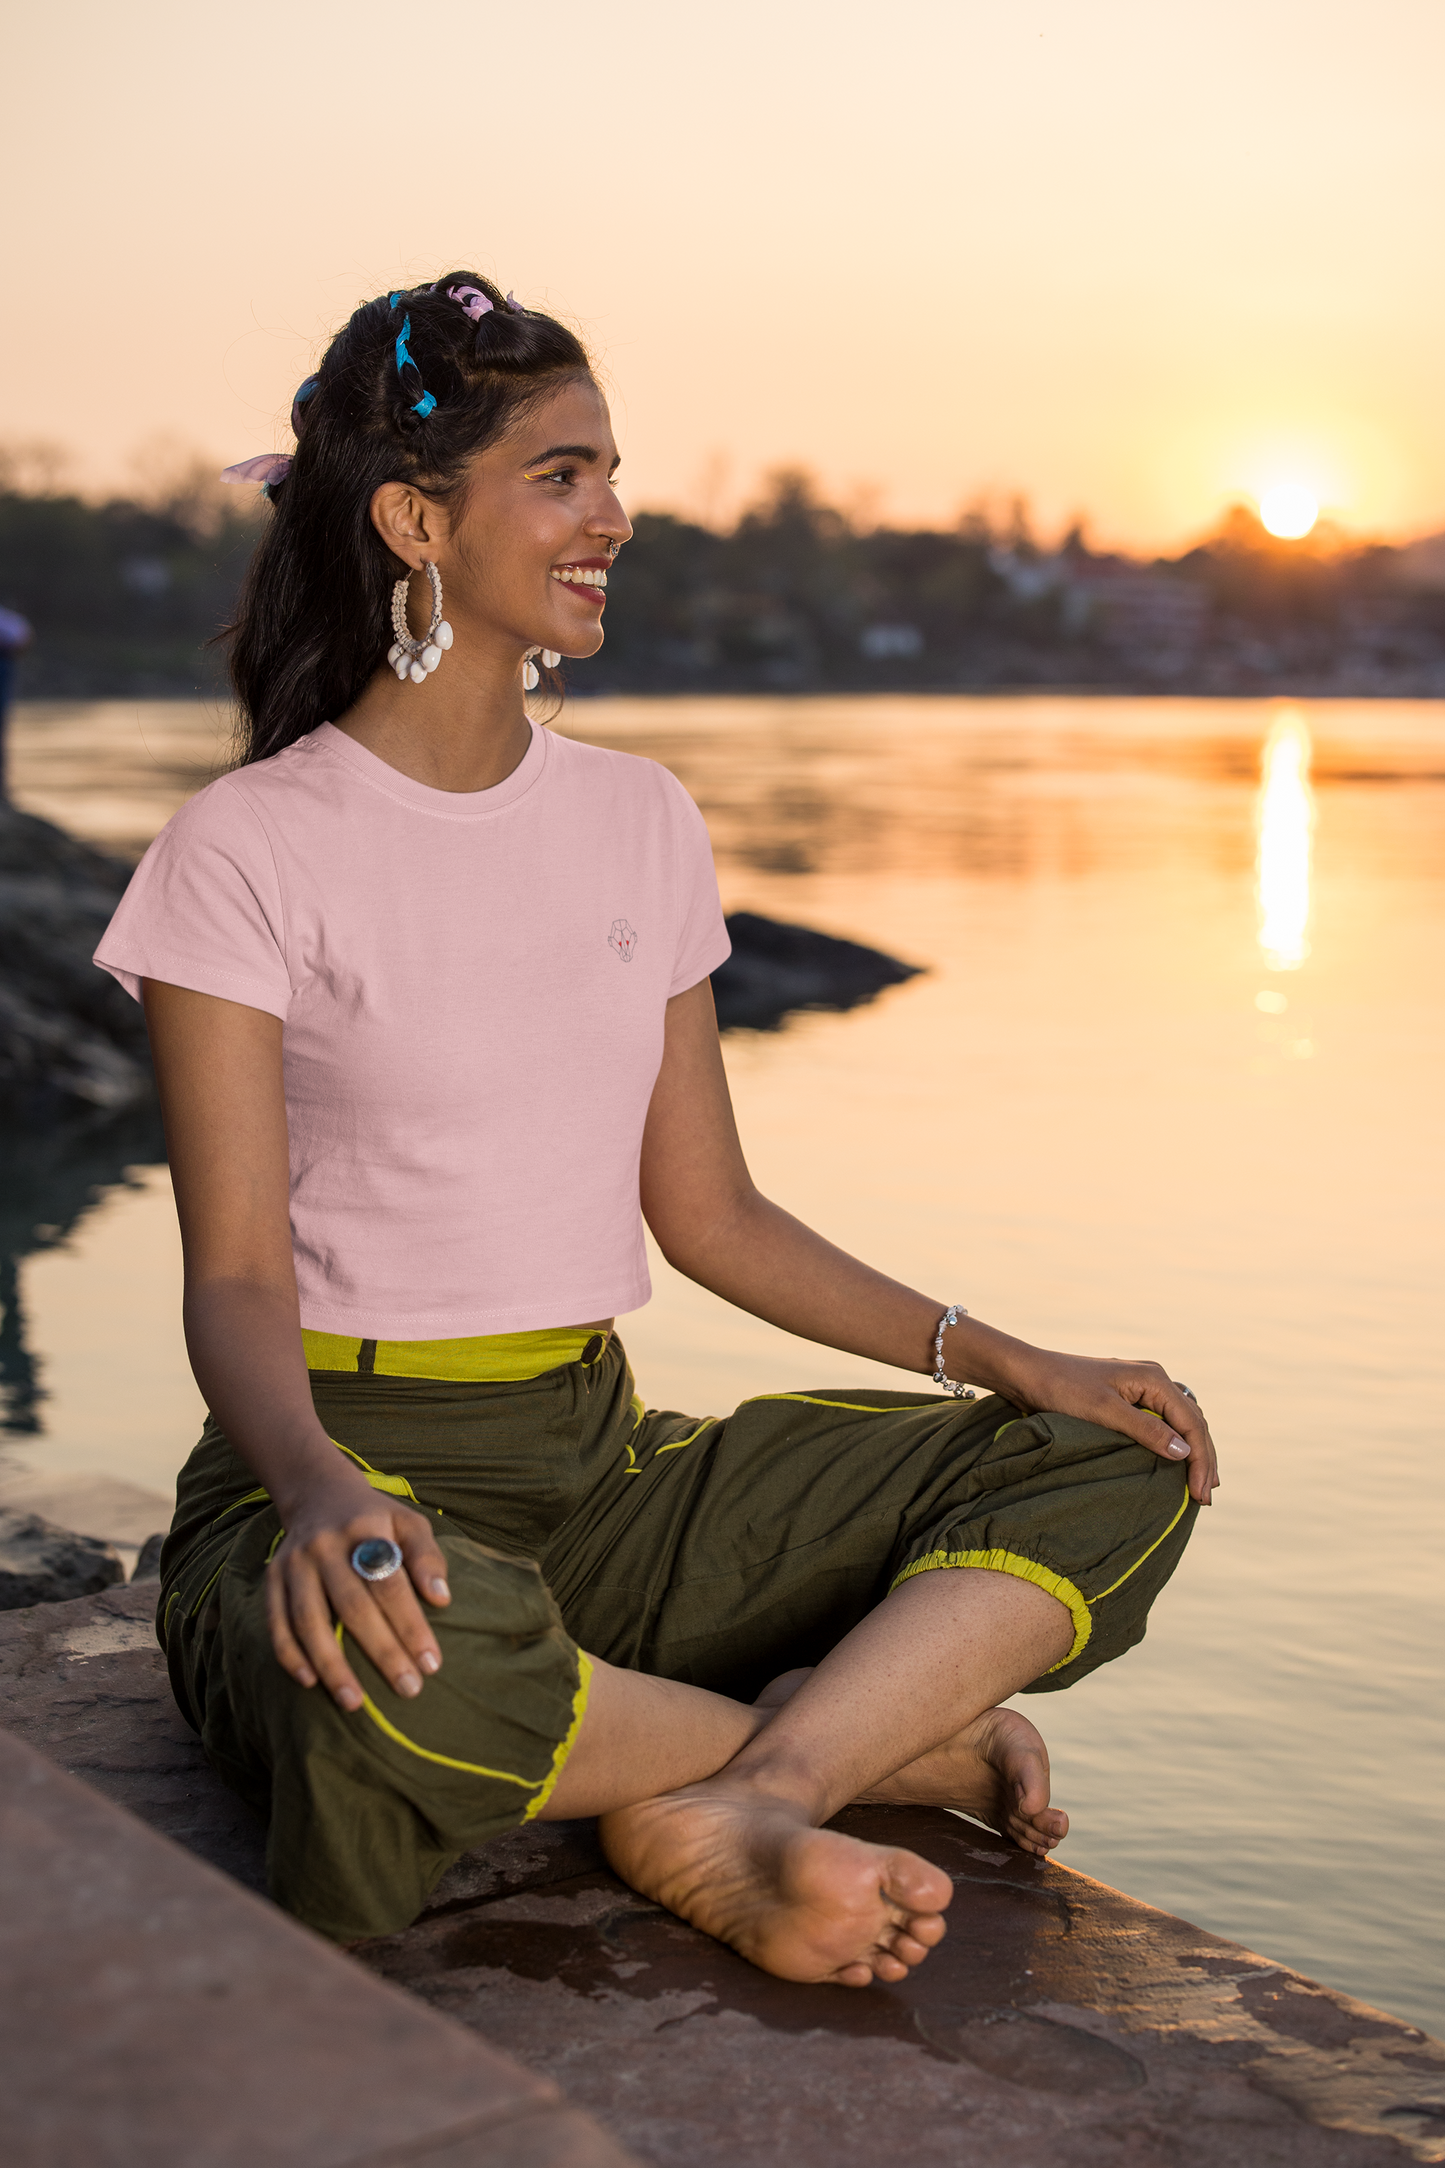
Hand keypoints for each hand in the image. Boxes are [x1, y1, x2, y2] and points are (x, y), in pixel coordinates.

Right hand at [265, 1468, 451, 1709]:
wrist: (318, 1493)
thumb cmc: (375, 1518)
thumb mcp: (409, 1522)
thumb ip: (427, 1556)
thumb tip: (441, 1599)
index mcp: (365, 1527)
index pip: (390, 1583)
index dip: (411, 1624)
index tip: (432, 1663)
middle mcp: (325, 1544)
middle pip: (353, 1606)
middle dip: (382, 1652)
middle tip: (408, 1689)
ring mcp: (294, 1562)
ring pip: (309, 1620)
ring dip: (331, 1665)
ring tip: (355, 1703)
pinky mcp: (272, 1578)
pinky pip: (276, 1622)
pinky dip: (290, 1654)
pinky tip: (310, 1682)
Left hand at [993, 1344, 1219, 1505]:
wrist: (1027, 1375)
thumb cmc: (1062, 1390)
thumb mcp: (1104, 1413)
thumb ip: (1145, 1431)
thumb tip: (1184, 1452)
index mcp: (1154, 1379)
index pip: (1192, 1423)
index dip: (1200, 1460)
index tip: (1200, 1494)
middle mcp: (1154, 1381)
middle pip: (1193, 1422)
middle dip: (1203, 1459)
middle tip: (1206, 1496)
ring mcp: (1142, 1390)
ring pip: (1182, 1423)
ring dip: (1193, 1452)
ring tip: (1200, 1485)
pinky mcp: (1128, 1400)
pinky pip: (1163, 1424)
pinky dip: (1175, 1444)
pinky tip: (1176, 1463)